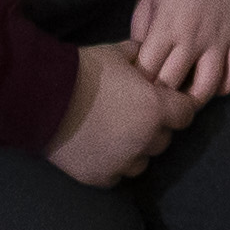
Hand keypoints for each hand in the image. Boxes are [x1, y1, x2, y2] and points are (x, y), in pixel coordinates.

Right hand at [44, 40, 190, 187]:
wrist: (44, 98)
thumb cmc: (83, 71)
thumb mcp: (117, 53)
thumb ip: (139, 56)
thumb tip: (144, 54)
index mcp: (155, 108)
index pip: (185, 114)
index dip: (177, 105)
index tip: (165, 101)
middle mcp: (145, 140)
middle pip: (163, 138)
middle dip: (153, 126)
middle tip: (133, 113)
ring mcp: (123, 162)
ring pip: (142, 160)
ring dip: (135, 148)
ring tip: (115, 132)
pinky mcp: (101, 177)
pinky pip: (117, 174)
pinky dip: (113, 163)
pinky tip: (98, 146)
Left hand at [126, 0, 229, 107]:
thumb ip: (141, 26)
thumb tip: (138, 57)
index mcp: (165, 27)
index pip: (147, 71)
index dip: (138, 86)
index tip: (134, 90)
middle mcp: (192, 39)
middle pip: (173, 85)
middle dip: (160, 97)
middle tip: (154, 101)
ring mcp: (219, 39)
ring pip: (207, 87)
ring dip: (194, 99)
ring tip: (185, 102)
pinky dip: (226, 86)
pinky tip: (215, 86)